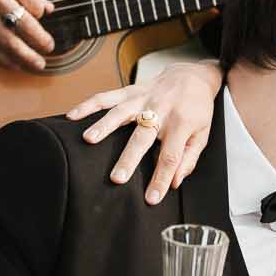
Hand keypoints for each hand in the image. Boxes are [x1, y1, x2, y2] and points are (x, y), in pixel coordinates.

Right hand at [0, 0, 54, 73]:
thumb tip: (47, 7)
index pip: (36, 4)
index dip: (42, 12)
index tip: (40, 15)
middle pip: (27, 25)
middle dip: (42, 41)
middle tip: (49, 47)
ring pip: (10, 42)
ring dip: (27, 57)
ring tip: (39, 64)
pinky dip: (5, 59)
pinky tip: (15, 64)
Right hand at [66, 60, 223, 202]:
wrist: (192, 76)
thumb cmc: (196, 109)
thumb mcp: (202, 135)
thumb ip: (189, 158)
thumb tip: (175, 182)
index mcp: (181, 124)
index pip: (170, 156)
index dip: (161, 178)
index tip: (151, 198)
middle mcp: (161, 110)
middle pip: (142, 137)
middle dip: (129, 158)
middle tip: (117, 178)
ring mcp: (143, 99)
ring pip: (121, 112)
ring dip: (104, 126)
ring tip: (88, 140)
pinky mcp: (131, 91)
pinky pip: (107, 96)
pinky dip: (88, 105)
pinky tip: (73, 116)